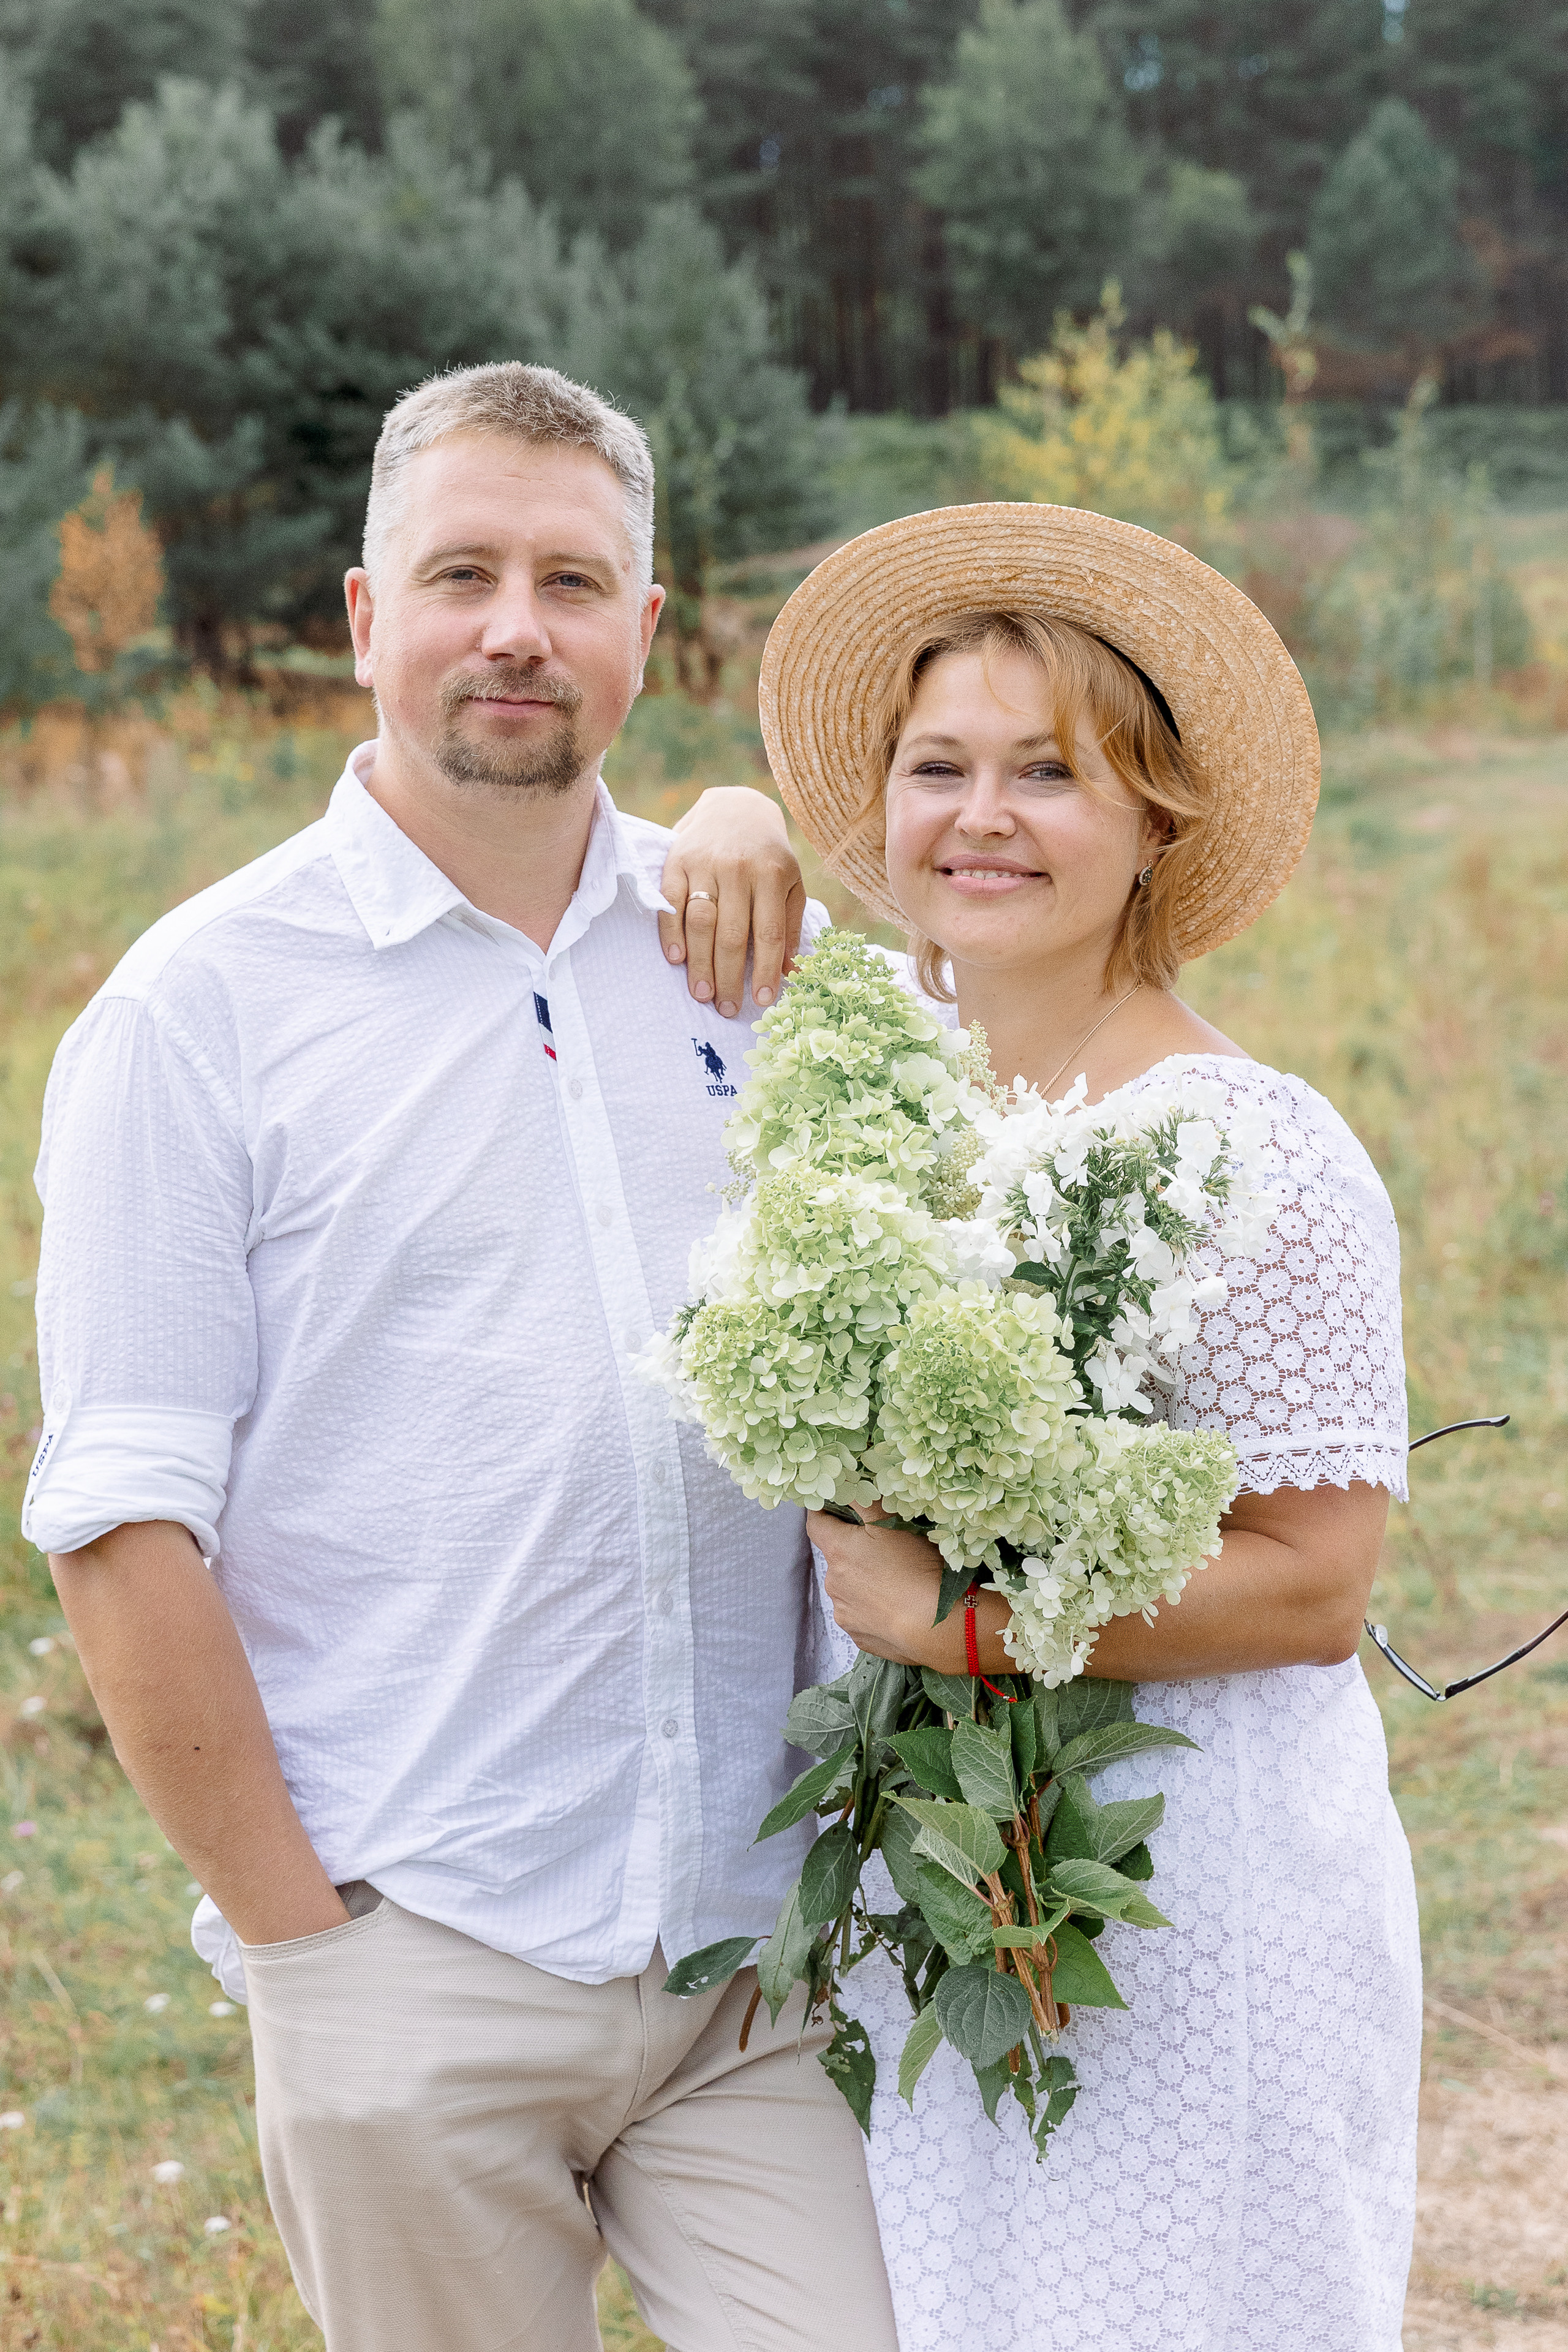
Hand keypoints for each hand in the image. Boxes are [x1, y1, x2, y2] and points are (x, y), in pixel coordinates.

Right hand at [659, 787, 805, 1016]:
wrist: (736, 806)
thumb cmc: (769, 855)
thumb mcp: (792, 882)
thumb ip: (790, 924)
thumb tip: (790, 973)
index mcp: (773, 875)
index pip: (770, 933)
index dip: (765, 971)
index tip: (761, 1001)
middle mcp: (739, 869)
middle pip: (733, 935)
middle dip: (729, 977)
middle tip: (726, 1009)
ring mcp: (705, 863)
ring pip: (701, 923)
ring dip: (700, 964)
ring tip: (701, 995)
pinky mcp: (677, 860)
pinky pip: (671, 901)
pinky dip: (671, 932)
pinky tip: (676, 959)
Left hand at [807, 1509, 1012, 1673]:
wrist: (937, 1626)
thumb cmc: (917, 1567)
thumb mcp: (894, 1522)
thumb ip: (865, 1498)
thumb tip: (845, 1479)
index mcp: (839, 1551)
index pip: (816, 1524)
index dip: (824, 1512)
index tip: (836, 1508)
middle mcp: (833, 1583)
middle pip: (836, 1558)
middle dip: (854, 1552)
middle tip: (886, 1550)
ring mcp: (844, 1613)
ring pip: (849, 1588)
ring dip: (864, 1582)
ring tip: (897, 1582)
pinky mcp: (859, 1636)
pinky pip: (861, 1615)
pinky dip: (874, 1609)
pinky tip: (897, 1607)